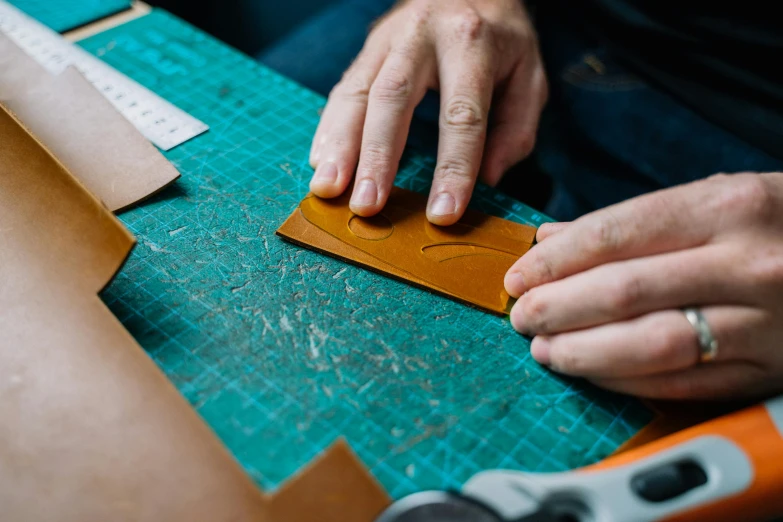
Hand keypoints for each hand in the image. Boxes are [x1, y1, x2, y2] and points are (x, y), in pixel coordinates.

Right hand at [309, 0, 546, 224]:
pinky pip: (342, 89)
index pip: (462, 113)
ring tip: (328, 188)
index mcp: (472, 42)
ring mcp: (388, 39)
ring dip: (340, 145)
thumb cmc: (500, 39)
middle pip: (394, 98)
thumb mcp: (528, 75)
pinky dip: (329, 129)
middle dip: (378, 157)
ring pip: (357, 92)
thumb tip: (488, 179)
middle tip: (367, 206)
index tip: (441, 214)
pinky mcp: (366, 49)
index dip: (453, 167)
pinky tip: (320, 162)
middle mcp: (423, 35)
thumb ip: (516, 128)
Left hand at [504, 173, 782, 399]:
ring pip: (652, 344)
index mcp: (728, 206)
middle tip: (522, 318)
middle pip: (625, 291)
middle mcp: (748, 262)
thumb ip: (632, 222)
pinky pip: (685, 382)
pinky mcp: (768, 369)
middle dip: (558, 308)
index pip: (616, 233)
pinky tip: (595, 373)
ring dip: (585, 352)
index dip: (556, 261)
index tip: (519, 276)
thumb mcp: (716, 200)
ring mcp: (764, 321)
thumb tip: (550, 239)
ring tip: (546, 350)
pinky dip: (628, 381)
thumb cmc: (776, 224)